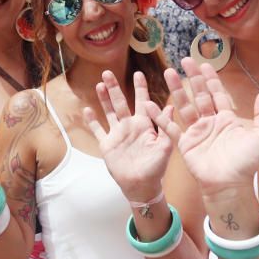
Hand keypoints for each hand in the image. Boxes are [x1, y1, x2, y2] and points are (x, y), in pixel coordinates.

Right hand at [84, 71, 172, 201]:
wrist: (141, 186)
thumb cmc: (156, 168)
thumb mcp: (165, 146)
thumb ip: (166, 127)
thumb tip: (172, 106)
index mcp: (144, 125)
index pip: (142, 101)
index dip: (140, 88)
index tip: (138, 73)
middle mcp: (129, 126)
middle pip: (120, 102)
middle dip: (114, 88)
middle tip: (108, 72)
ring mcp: (117, 134)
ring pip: (108, 112)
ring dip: (103, 99)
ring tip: (99, 84)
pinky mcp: (107, 144)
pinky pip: (98, 130)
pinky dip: (92, 121)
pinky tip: (86, 110)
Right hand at [153, 58, 258, 197]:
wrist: (230, 185)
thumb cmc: (246, 164)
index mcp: (226, 119)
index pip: (217, 94)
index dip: (211, 79)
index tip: (205, 64)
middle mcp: (210, 123)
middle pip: (199, 95)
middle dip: (193, 78)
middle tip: (185, 60)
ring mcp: (197, 132)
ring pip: (184, 106)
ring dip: (177, 90)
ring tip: (169, 73)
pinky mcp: (185, 143)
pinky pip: (171, 128)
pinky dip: (161, 118)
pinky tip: (151, 106)